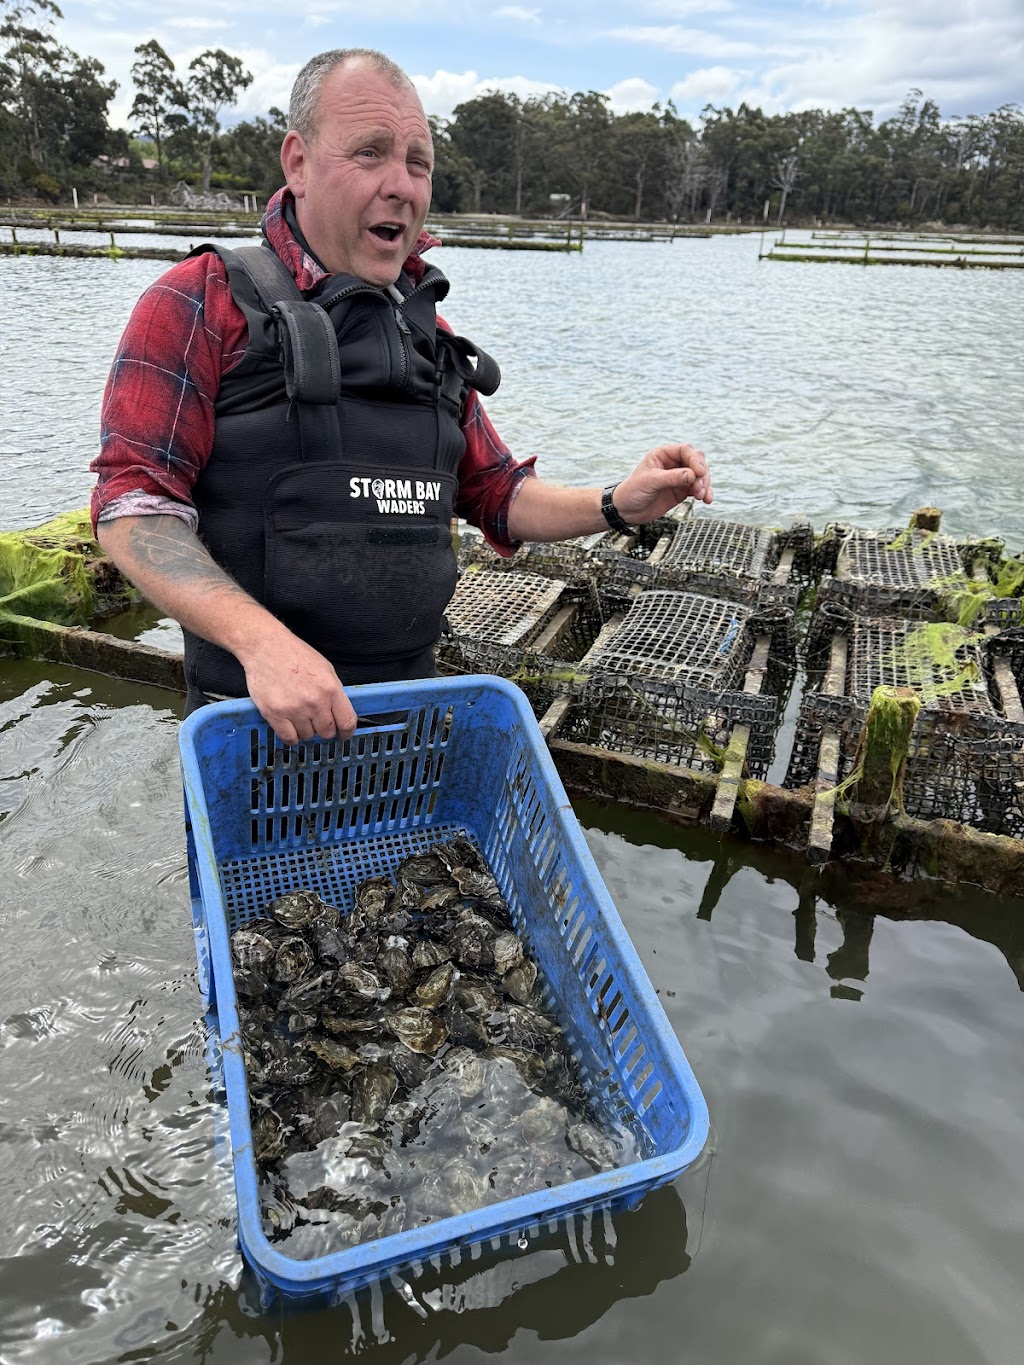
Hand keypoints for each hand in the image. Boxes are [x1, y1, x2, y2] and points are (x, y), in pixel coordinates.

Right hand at [239, 630, 357, 745]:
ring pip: (308, 736)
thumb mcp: (325, 668)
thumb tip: (339, 712)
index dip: (346, 732)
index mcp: (330, 689)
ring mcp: (294, 710)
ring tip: (299, 716)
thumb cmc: (294, 654)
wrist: (266, 647)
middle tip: (316, 721)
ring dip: (305, 730)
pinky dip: (291, 736)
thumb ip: (334, 692)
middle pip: (327, 732)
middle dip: (324, 729)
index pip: (347, 722)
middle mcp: (315, 702)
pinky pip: (289, 738)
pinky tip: (290, 727)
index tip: (343, 734)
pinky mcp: (275, 714)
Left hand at [612, 443, 712, 522]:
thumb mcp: (650, 482)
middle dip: (702, 474)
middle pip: (696, 462)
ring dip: (705, 485)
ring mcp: (679, 477)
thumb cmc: (632, 491)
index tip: (699, 473)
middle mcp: (673, 463)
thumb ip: (671, 477)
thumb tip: (693, 475)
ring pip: (700, 475)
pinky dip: (705, 493)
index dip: (695, 460)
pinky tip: (707, 500)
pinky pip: (698, 488)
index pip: (685, 451)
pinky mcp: (682, 490)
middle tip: (699, 488)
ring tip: (702, 497)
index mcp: (663, 454)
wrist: (626, 510)